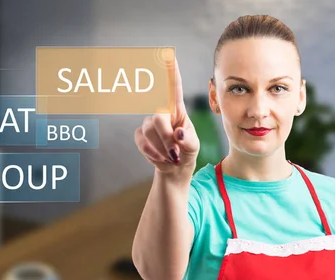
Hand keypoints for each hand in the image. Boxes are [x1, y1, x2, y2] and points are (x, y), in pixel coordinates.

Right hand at [134, 58, 199, 175]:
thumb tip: (177, 134)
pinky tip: (161, 158)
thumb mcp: (193, 147)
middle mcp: (162, 112)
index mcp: (177, 110)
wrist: (175, 168)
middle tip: (174, 153)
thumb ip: (187, 141)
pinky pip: (142, 142)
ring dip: (161, 149)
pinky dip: (152, 154)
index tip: (168, 56)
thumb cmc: (187, 152)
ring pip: (149, 132)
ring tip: (171, 157)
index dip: (170, 73)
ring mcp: (149, 123)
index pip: (174, 88)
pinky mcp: (140, 135)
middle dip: (165, 137)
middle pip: (158, 117)